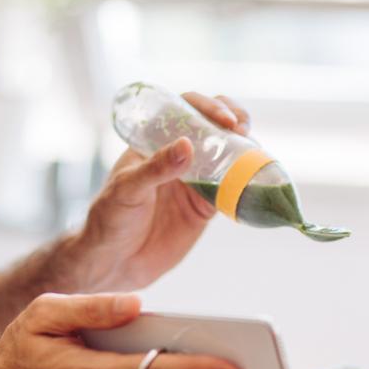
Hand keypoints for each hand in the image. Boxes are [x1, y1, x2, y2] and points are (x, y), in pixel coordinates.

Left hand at [70, 92, 250, 290]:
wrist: (114, 262)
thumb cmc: (109, 218)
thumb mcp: (127, 188)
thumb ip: (156, 168)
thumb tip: (187, 145)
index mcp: (155, 141)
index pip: (185, 110)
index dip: (207, 106)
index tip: (224, 118)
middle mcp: (179, 156)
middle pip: (213, 126)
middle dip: (234, 121)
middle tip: (242, 131)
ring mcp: (195, 180)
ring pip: (228, 155)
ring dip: (246, 149)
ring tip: (256, 152)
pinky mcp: (206, 206)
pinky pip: (232, 189)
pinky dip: (247, 183)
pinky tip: (259, 181)